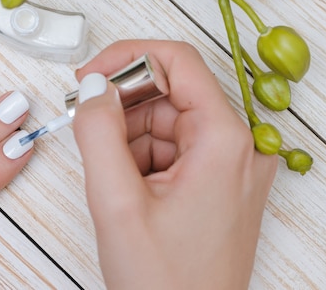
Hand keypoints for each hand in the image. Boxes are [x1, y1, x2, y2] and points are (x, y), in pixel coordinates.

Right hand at [72, 40, 276, 288]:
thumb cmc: (164, 283)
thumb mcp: (116, 203)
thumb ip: (98, 133)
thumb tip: (94, 87)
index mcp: (225, 141)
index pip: (179, 61)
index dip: (128, 58)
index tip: (89, 74)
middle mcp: (240, 147)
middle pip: (172, 92)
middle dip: (123, 104)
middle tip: (84, 122)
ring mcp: (232, 167)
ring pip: (170, 121)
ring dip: (130, 137)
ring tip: (111, 177)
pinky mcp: (221, 183)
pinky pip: (176, 148)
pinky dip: (143, 157)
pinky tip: (128, 188)